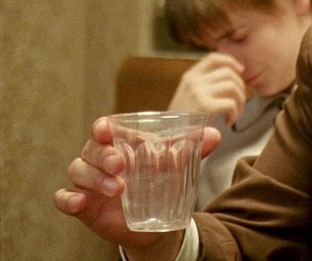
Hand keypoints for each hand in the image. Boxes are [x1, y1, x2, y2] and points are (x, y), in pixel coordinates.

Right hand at [53, 117, 220, 257]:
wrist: (157, 219)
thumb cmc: (162, 180)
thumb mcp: (177, 164)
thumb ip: (193, 148)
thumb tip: (215, 134)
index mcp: (120, 142)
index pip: (105, 129)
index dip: (103, 127)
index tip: (106, 128)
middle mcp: (99, 158)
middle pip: (91, 149)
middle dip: (104, 155)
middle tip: (121, 164)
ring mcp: (88, 181)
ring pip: (78, 171)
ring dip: (94, 177)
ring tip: (117, 187)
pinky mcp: (82, 204)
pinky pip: (63, 198)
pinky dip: (67, 199)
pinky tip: (79, 203)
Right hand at [169, 52, 246, 124]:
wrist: (169, 138)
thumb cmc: (184, 120)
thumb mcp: (190, 95)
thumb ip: (206, 84)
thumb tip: (234, 74)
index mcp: (190, 76)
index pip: (213, 58)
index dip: (230, 61)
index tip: (240, 70)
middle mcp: (194, 81)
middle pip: (228, 72)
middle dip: (240, 87)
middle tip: (238, 102)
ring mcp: (199, 92)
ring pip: (233, 87)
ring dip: (240, 101)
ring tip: (234, 113)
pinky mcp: (205, 107)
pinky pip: (231, 104)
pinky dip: (235, 113)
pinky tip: (228, 121)